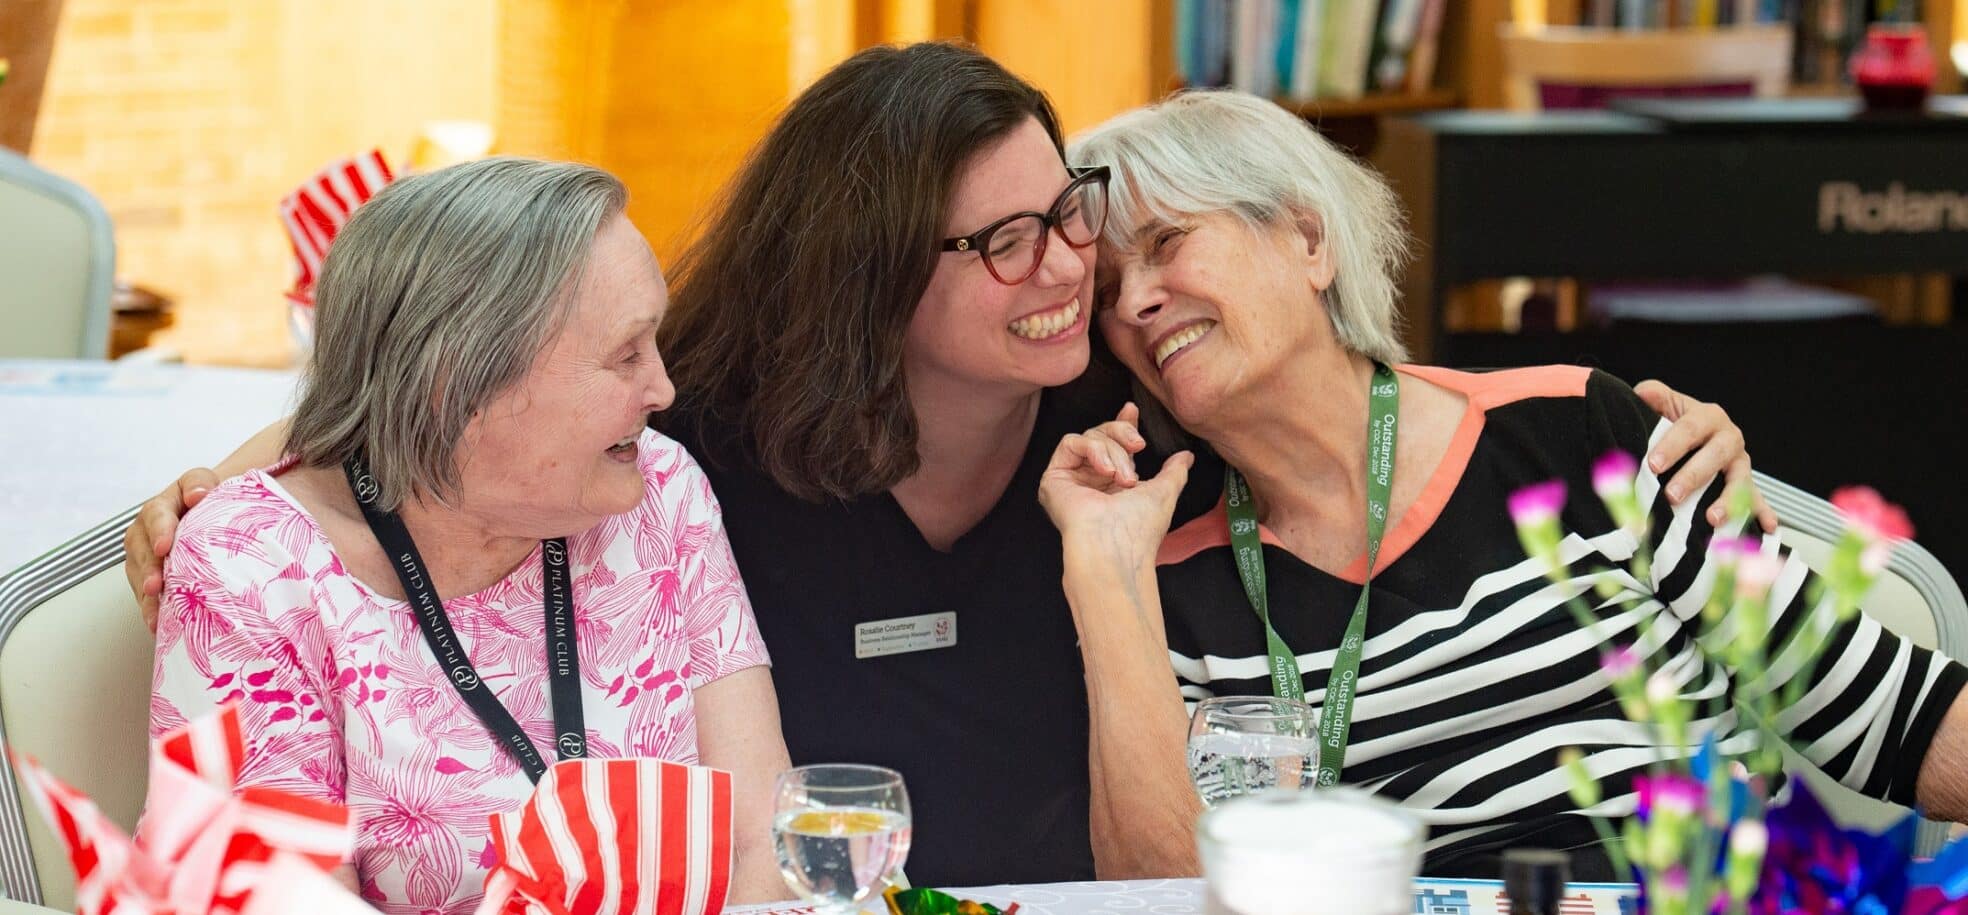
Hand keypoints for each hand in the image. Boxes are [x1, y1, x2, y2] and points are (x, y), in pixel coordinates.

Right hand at [123, 467, 220, 630]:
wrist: (209, 513)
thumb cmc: (209, 499)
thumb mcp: (206, 484)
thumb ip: (200, 483)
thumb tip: (197, 494)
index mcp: (162, 505)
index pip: (157, 514)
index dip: (160, 530)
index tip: (165, 546)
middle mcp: (146, 531)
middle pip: (142, 550)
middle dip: (149, 569)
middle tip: (156, 585)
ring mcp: (143, 555)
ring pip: (139, 575)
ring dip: (146, 595)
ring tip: (155, 613)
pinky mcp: (147, 576)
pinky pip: (144, 594)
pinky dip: (151, 609)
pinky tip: (157, 624)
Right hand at [1038, 404, 1194, 568]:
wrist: (1115, 548)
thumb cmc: (1140, 528)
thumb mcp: (1165, 492)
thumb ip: (1174, 472)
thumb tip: (1187, 456)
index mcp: (1114, 483)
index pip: (1115, 445)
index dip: (1123, 425)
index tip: (1132, 410)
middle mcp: (1091, 480)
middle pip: (1103, 434)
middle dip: (1124, 436)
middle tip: (1139, 448)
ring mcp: (1072, 479)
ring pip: (1091, 437)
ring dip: (1114, 452)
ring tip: (1123, 478)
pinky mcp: (1053, 478)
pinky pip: (1071, 443)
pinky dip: (1093, 451)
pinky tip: (1106, 472)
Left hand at [1635, 380, 1776, 532]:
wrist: (1697, 435)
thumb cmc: (1676, 423)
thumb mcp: (1665, 406)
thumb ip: (1655, 398)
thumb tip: (1643, 392)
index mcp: (1708, 417)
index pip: (1690, 429)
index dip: (1672, 446)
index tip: (1653, 464)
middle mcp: (1729, 439)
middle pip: (1716, 455)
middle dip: (1694, 476)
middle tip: (1672, 495)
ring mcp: (1740, 464)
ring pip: (1739, 480)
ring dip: (1729, 500)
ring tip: (1713, 518)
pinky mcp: (1747, 485)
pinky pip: (1757, 500)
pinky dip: (1763, 513)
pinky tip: (1766, 526)